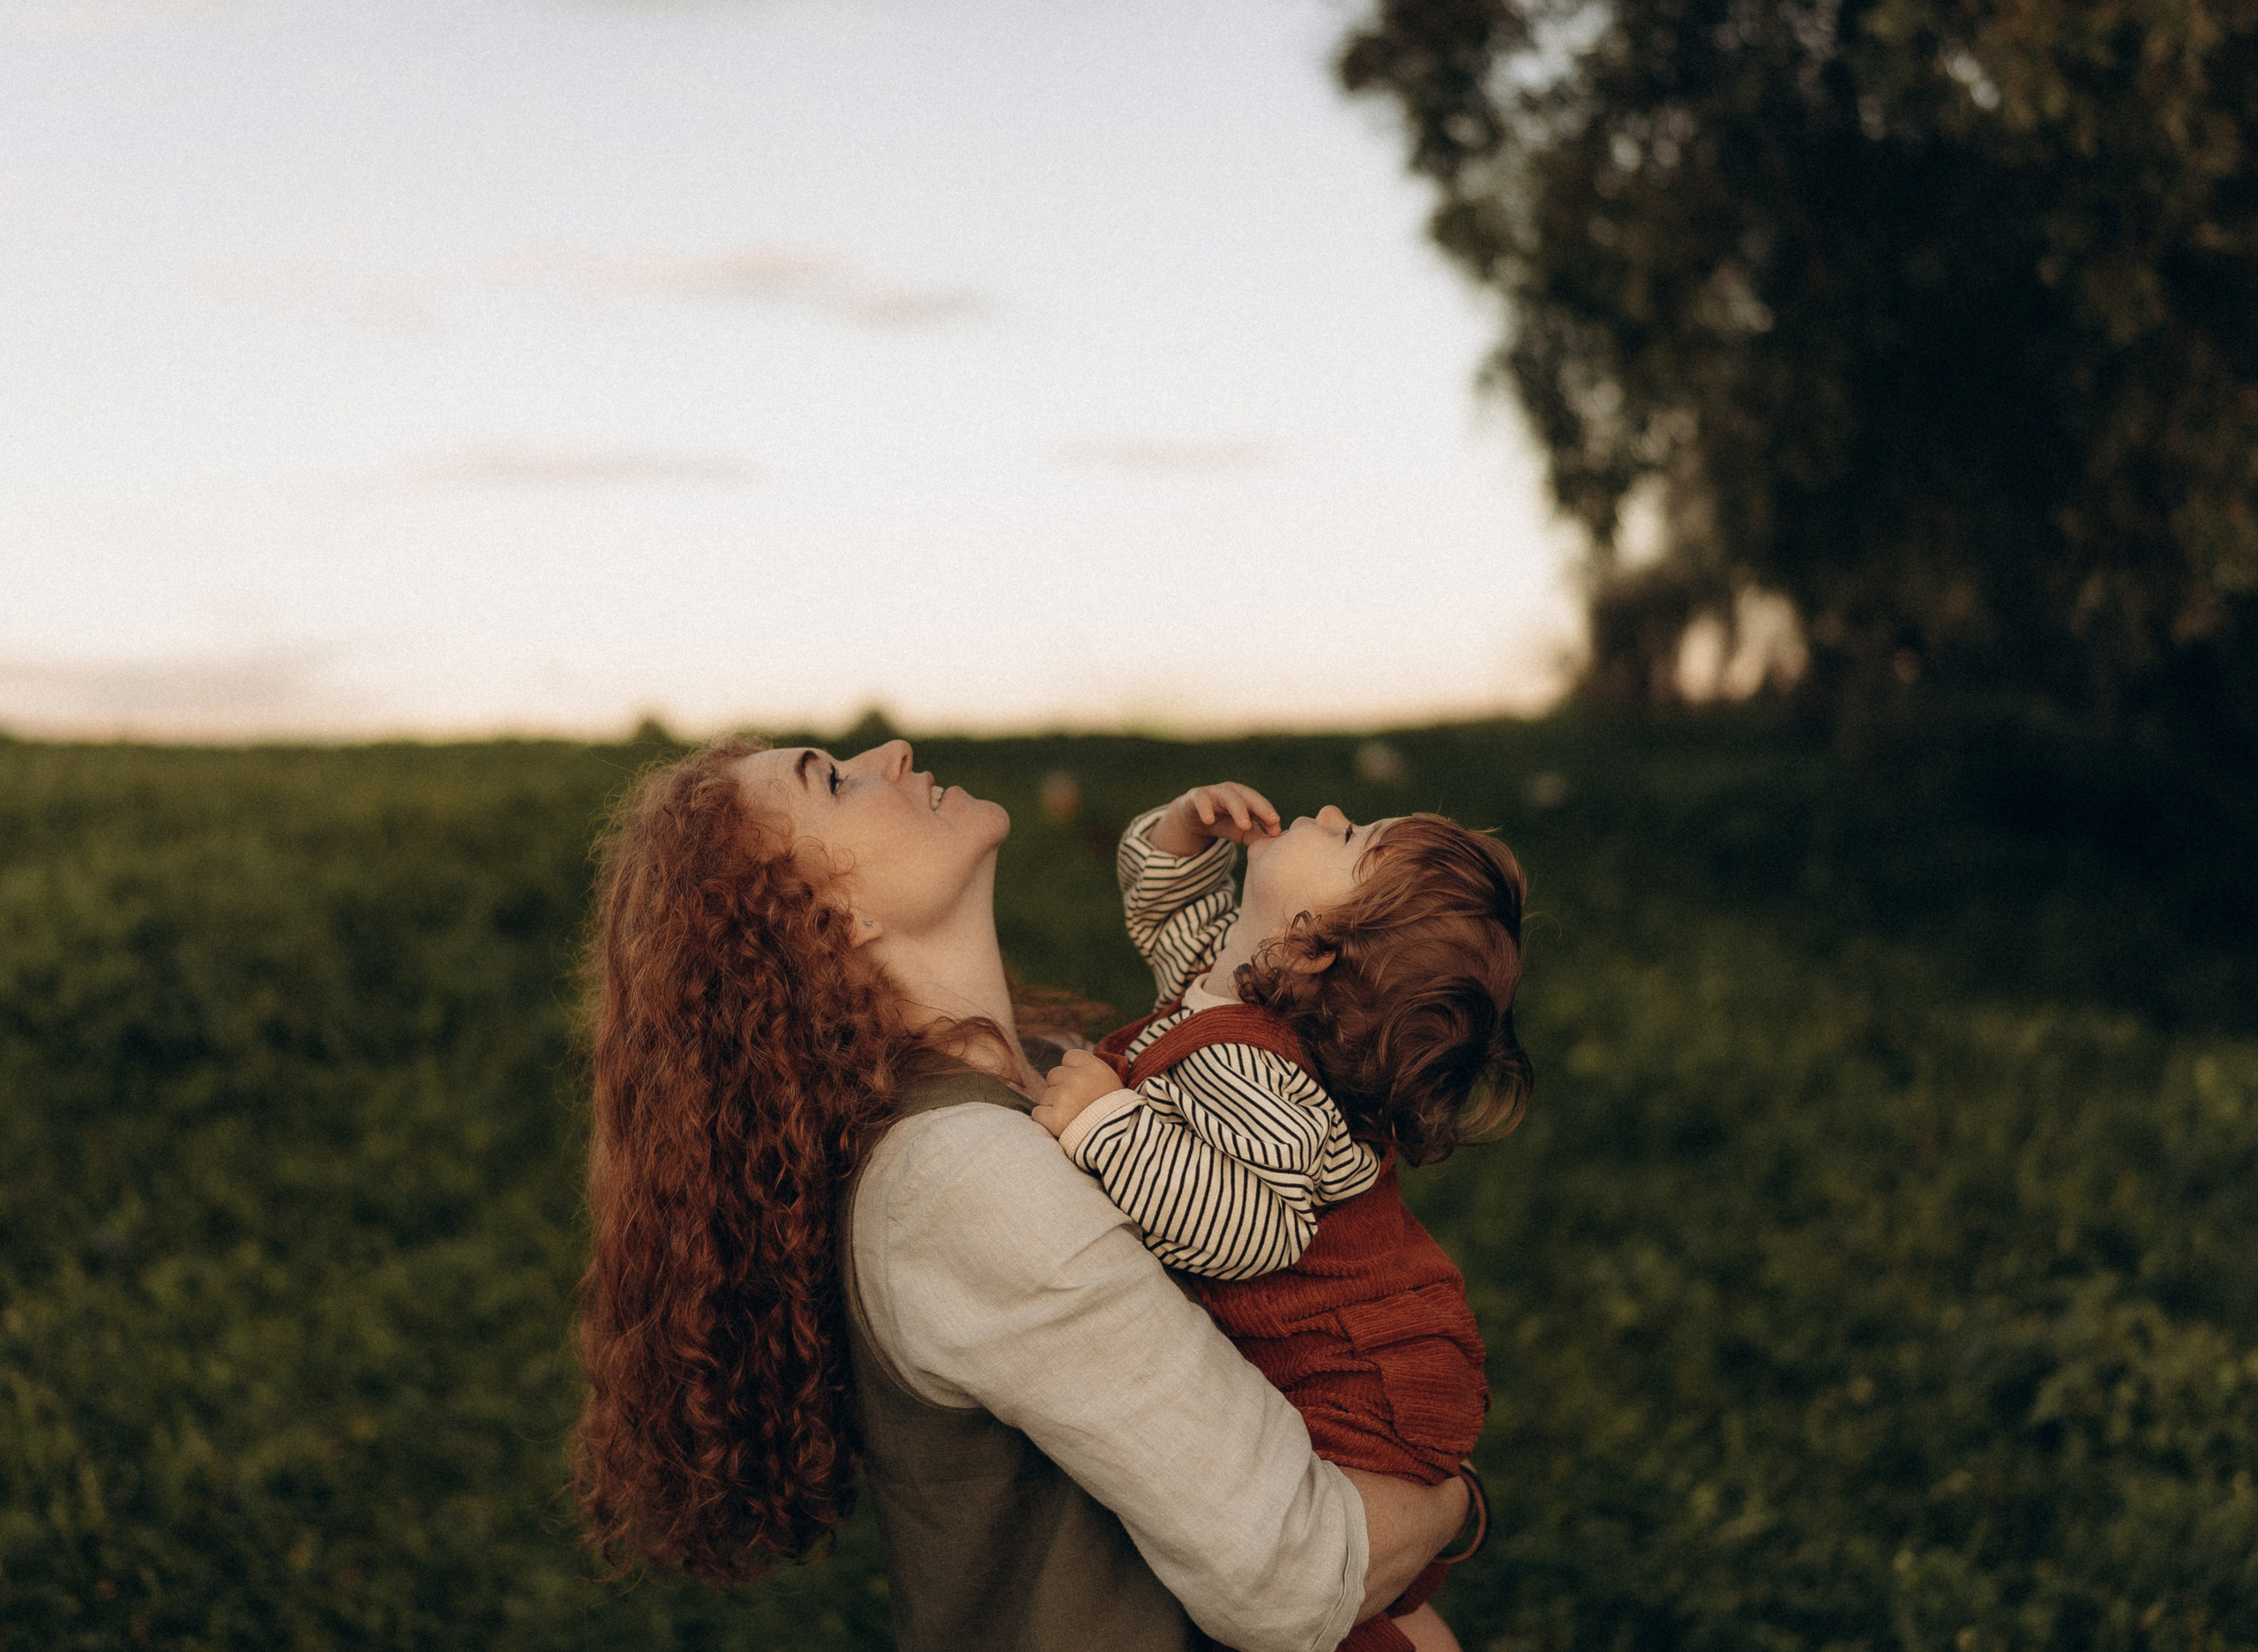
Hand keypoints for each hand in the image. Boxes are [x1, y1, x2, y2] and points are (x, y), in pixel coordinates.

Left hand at [1031, 1049, 1124, 1138]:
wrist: (1117, 1141)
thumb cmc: (1113, 1111)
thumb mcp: (1109, 1082)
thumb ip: (1088, 1070)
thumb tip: (1066, 1065)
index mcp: (1094, 1067)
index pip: (1068, 1057)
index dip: (1073, 1071)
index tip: (1083, 1085)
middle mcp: (1078, 1079)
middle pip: (1054, 1075)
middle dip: (1061, 1088)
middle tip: (1079, 1104)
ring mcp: (1065, 1098)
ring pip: (1045, 1095)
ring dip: (1054, 1105)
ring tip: (1074, 1117)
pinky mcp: (1054, 1119)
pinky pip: (1038, 1113)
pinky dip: (1046, 1120)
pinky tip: (1061, 1125)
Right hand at [1148, 781, 1281, 855]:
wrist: (1191, 818)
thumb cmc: (1222, 823)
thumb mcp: (1240, 832)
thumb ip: (1256, 835)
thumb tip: (1277, 841)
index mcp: (1245, 798)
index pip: (1261, 805)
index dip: (1270, 815)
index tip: (1278, 830)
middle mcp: (1232, 792)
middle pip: (1249, 797)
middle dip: (1261, 808)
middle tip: (1272, 821)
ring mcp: (1214, 792)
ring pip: (1228, 797)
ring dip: (1238, 810)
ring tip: (1245, 826)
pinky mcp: (1196, 796)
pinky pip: (1201, 800)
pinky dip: (1205, 809)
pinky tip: (1209, 820)